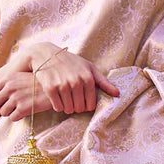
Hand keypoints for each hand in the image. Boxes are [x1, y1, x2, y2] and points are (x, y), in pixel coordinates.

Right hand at [0, 48, 119, 118]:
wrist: (45, 53)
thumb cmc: (71, 62)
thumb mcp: (88, 68)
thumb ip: (103, 82)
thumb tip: (118, 94)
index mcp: (88, 77)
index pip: (91, 105)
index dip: (86, 106)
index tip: (82, 102)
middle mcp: (76, 81)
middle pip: (79, 108)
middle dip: (76, 108)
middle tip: (73, 102)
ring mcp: (62, 84)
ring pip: (68, 109)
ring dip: (67, 108)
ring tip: (66, 101)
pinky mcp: (50, 87)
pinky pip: (57, 107)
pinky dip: (58, 106)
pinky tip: (58, 100)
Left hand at [0, 71, 37, 120]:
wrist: (55, 87)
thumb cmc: (38, 83)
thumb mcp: (21, 77)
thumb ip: (8, 83)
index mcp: (7, 78)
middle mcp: (9, 87)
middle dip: (1, 107)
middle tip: (11, 106)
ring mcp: (16, 98)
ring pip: (3, 112)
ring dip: (10, 112)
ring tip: (20, 107)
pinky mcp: (23, 108)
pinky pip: (12, 118)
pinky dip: (18, 117)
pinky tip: (26, 110)